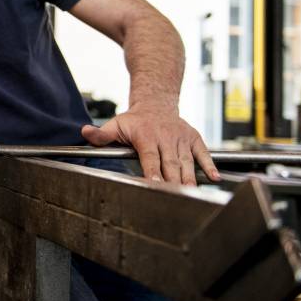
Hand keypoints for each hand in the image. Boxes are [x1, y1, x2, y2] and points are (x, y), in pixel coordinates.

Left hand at [81, 107, 219, 185]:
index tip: (155, 184)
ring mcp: (181, 138)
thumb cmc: (135, 120)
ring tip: (192, 194)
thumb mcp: (116, 124)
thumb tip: (85, 132)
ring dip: (190, 178)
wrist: (156, 103)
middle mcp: (166, 137)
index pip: (150, 157)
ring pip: (187, 161)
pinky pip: (203, 154)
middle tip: (175, 197)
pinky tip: (215, 178)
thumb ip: (102, 134)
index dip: (153, 171)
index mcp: (146, 135)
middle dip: (172, 180)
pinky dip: (210, 165)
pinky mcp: (194, 139)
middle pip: (170, 163)